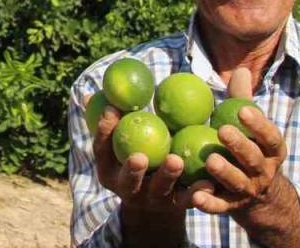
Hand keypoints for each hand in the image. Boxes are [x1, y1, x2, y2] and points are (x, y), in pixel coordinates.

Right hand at [91, 96, 209, 219]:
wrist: (153, 203)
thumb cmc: (133, 158)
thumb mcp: (117, 144)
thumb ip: (110, 121)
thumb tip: (91, 94)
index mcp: (109, 171)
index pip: (102, 151)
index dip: (104, 132)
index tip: (111, 111)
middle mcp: (128, 189)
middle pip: (129, 181)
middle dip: (132, 170)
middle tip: (140, 156)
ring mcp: (152, 199)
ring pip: (160, 189)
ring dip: (168, 176)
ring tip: (177, 161)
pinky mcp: (176, 206)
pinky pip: (187, 200)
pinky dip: (197, 192)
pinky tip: (208, 182)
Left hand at [192, 69, 299, 243]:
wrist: (259, 196)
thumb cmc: (249, 148)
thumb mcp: (251, 127)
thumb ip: (243, 101)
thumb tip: (239, 69)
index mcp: (272, 151)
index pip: (270, 137)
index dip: (259, 125)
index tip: (243, 110)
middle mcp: (264, 172)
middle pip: (254, 160)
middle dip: (240, 146)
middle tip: (222, 131)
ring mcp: (249, 191)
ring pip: (238, 183)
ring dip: (225, 172)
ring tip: (210, 160)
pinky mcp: (232, 207)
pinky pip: (220, 207)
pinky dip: (209, 203)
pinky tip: (195, 195)